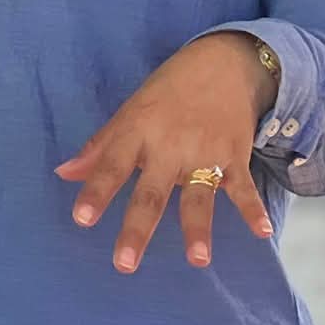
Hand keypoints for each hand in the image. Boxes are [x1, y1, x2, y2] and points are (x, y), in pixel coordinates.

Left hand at [54, 33, 276, 273]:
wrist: (223, 62)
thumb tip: (63, 174)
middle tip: (125, 263)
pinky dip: (253, 209)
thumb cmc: (168, 91)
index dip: (96, 191)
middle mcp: (169, 145)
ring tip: (198, 260)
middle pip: (151, 193)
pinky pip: (243, 187)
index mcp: (139, 130)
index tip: (82, 219)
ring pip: (198, 196)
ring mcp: (204, 151)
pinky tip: (261, 233)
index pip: (112, 165)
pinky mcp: (234, 154)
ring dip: (198, 228)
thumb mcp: (130, 111)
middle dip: (138, 228)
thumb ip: (100, 147)